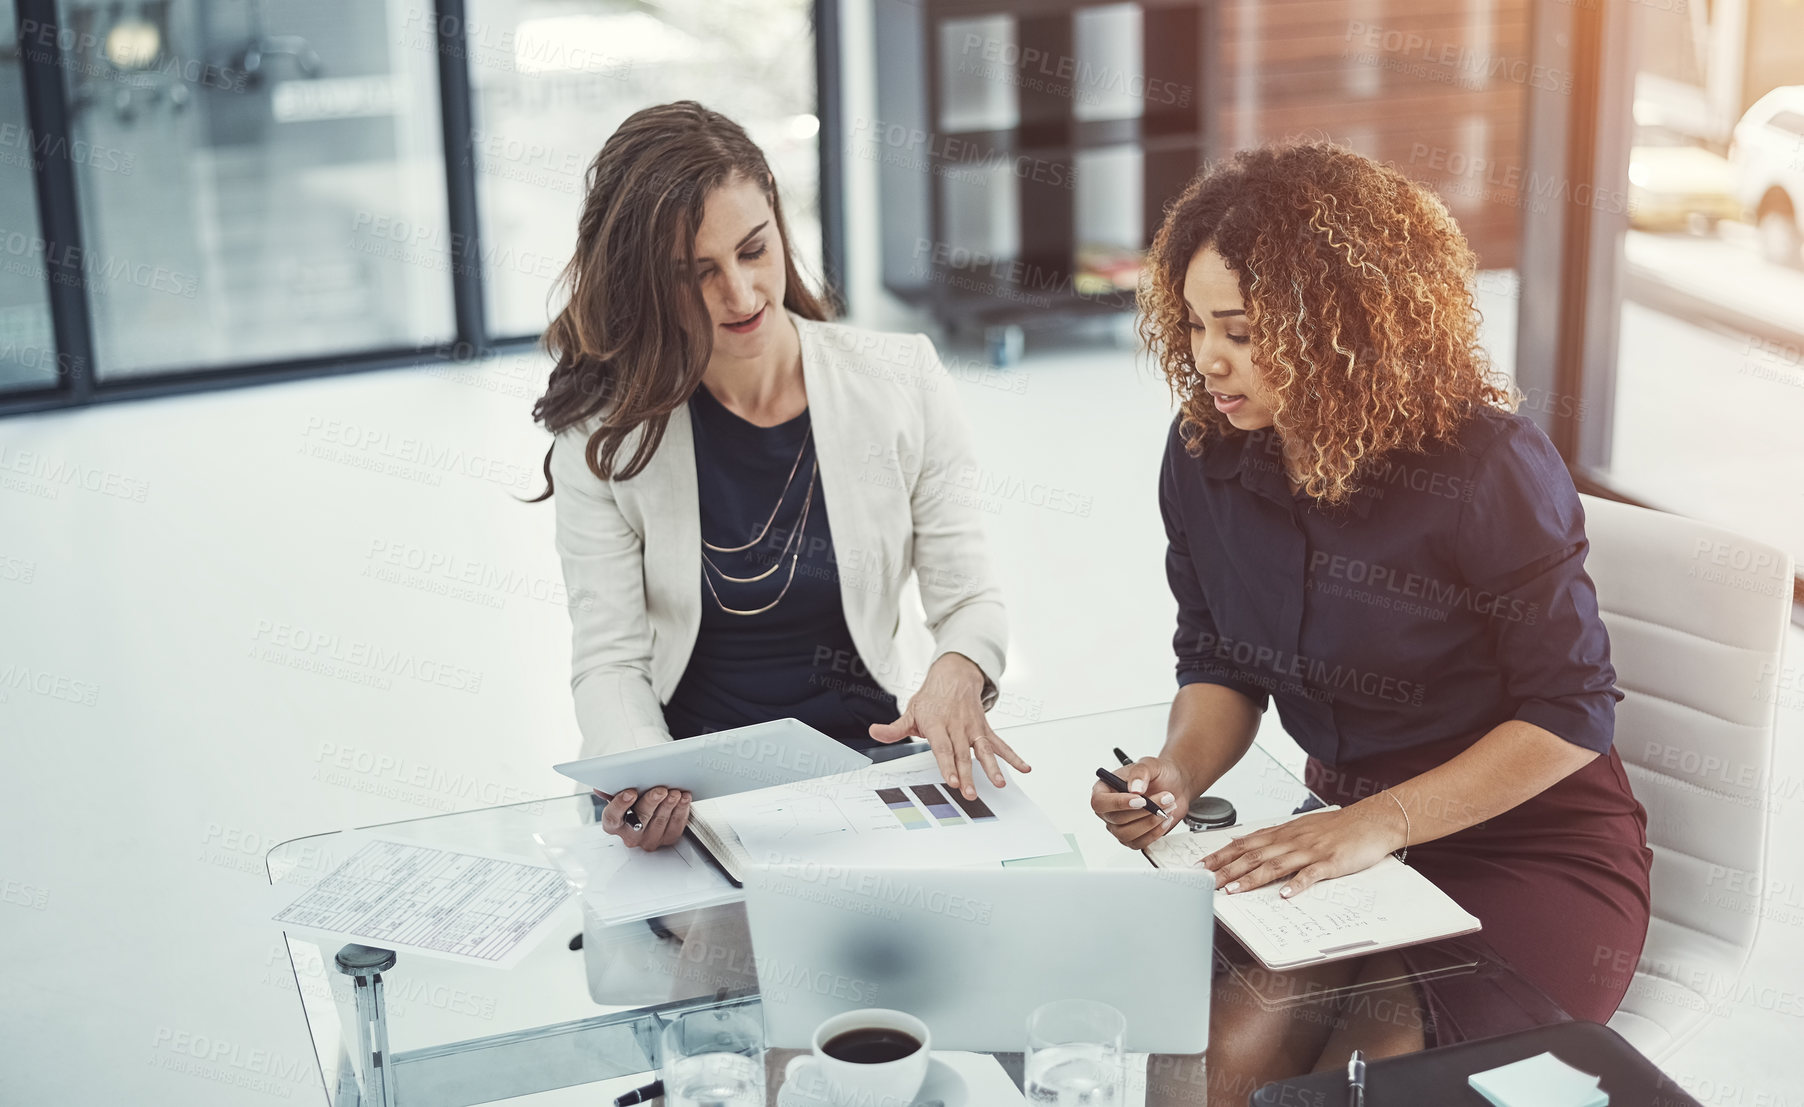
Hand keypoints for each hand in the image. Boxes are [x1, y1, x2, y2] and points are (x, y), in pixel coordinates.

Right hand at [595, 785, 691, 851]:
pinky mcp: (667, 839)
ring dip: (669, 805)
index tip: (630, 793)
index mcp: (614, 824)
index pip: (612, 817)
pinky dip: (681, 810)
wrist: (653, 809)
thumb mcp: (621, 793)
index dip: (620, 805)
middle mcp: (630, 835)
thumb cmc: (635, 802)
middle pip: (640, 819)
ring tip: (674, 793)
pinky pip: (676, 825)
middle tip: (660, 790)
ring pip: (660, 822)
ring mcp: (649, 839)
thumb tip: (601, 786)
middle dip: (651, 803)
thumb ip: (612, 789)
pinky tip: (683, 799)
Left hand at [868, 653, 1029, 799]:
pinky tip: (1024, 768)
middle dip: (968, 774)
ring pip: (984, 750)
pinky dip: (1013, 756)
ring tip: (1000, 783)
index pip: (942, 747)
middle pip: (963, 754)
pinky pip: (1000, 744)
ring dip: (993, 767)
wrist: (954, 676)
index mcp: (937, 723)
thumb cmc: (931, 698)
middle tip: (970, 793)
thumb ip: (895, 728)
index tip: (953, 781)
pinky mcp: (985, 730)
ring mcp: (973, 728)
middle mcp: (957, 726)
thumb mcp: (910, 710)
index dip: (948, 765)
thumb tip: (875, 732)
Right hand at [1090, 756, 1193, 849]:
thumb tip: (1134, 788)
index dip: (1118, 803)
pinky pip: (1139, 843)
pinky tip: (1165, 819)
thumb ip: (1140, 772)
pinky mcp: (1133, 837)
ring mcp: (1119, 826)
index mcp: (1105, 789)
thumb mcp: (1150, 765)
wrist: (1175, 785)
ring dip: (1150, 822)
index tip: (1141, 800)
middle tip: (1165, 798)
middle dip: (1144, 811)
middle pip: (1116, 820)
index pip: (1100, 802)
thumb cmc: (1158, 774)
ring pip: (1126, 834)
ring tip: (1167, 808)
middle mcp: (1109, 809)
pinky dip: (1155, 833)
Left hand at [1199, 800, 1404, 897]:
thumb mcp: (1300, 827)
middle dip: (1227, 869)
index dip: (1221, 855)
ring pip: (1275, 865)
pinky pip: (1310, 874)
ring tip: (1233, 890)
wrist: (1371, 820)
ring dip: (1252, 878)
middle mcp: (1292, 840)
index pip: (1245, 844)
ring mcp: (1310, 851)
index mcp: (1284, 833)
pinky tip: (1284, 894)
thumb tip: (1248, 843)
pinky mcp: (1330, 862)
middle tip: (1206, 881)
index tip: (1201, 865)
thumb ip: (1275, 837)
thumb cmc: (1337, 827)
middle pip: (1253, 855)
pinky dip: (1296, 884)